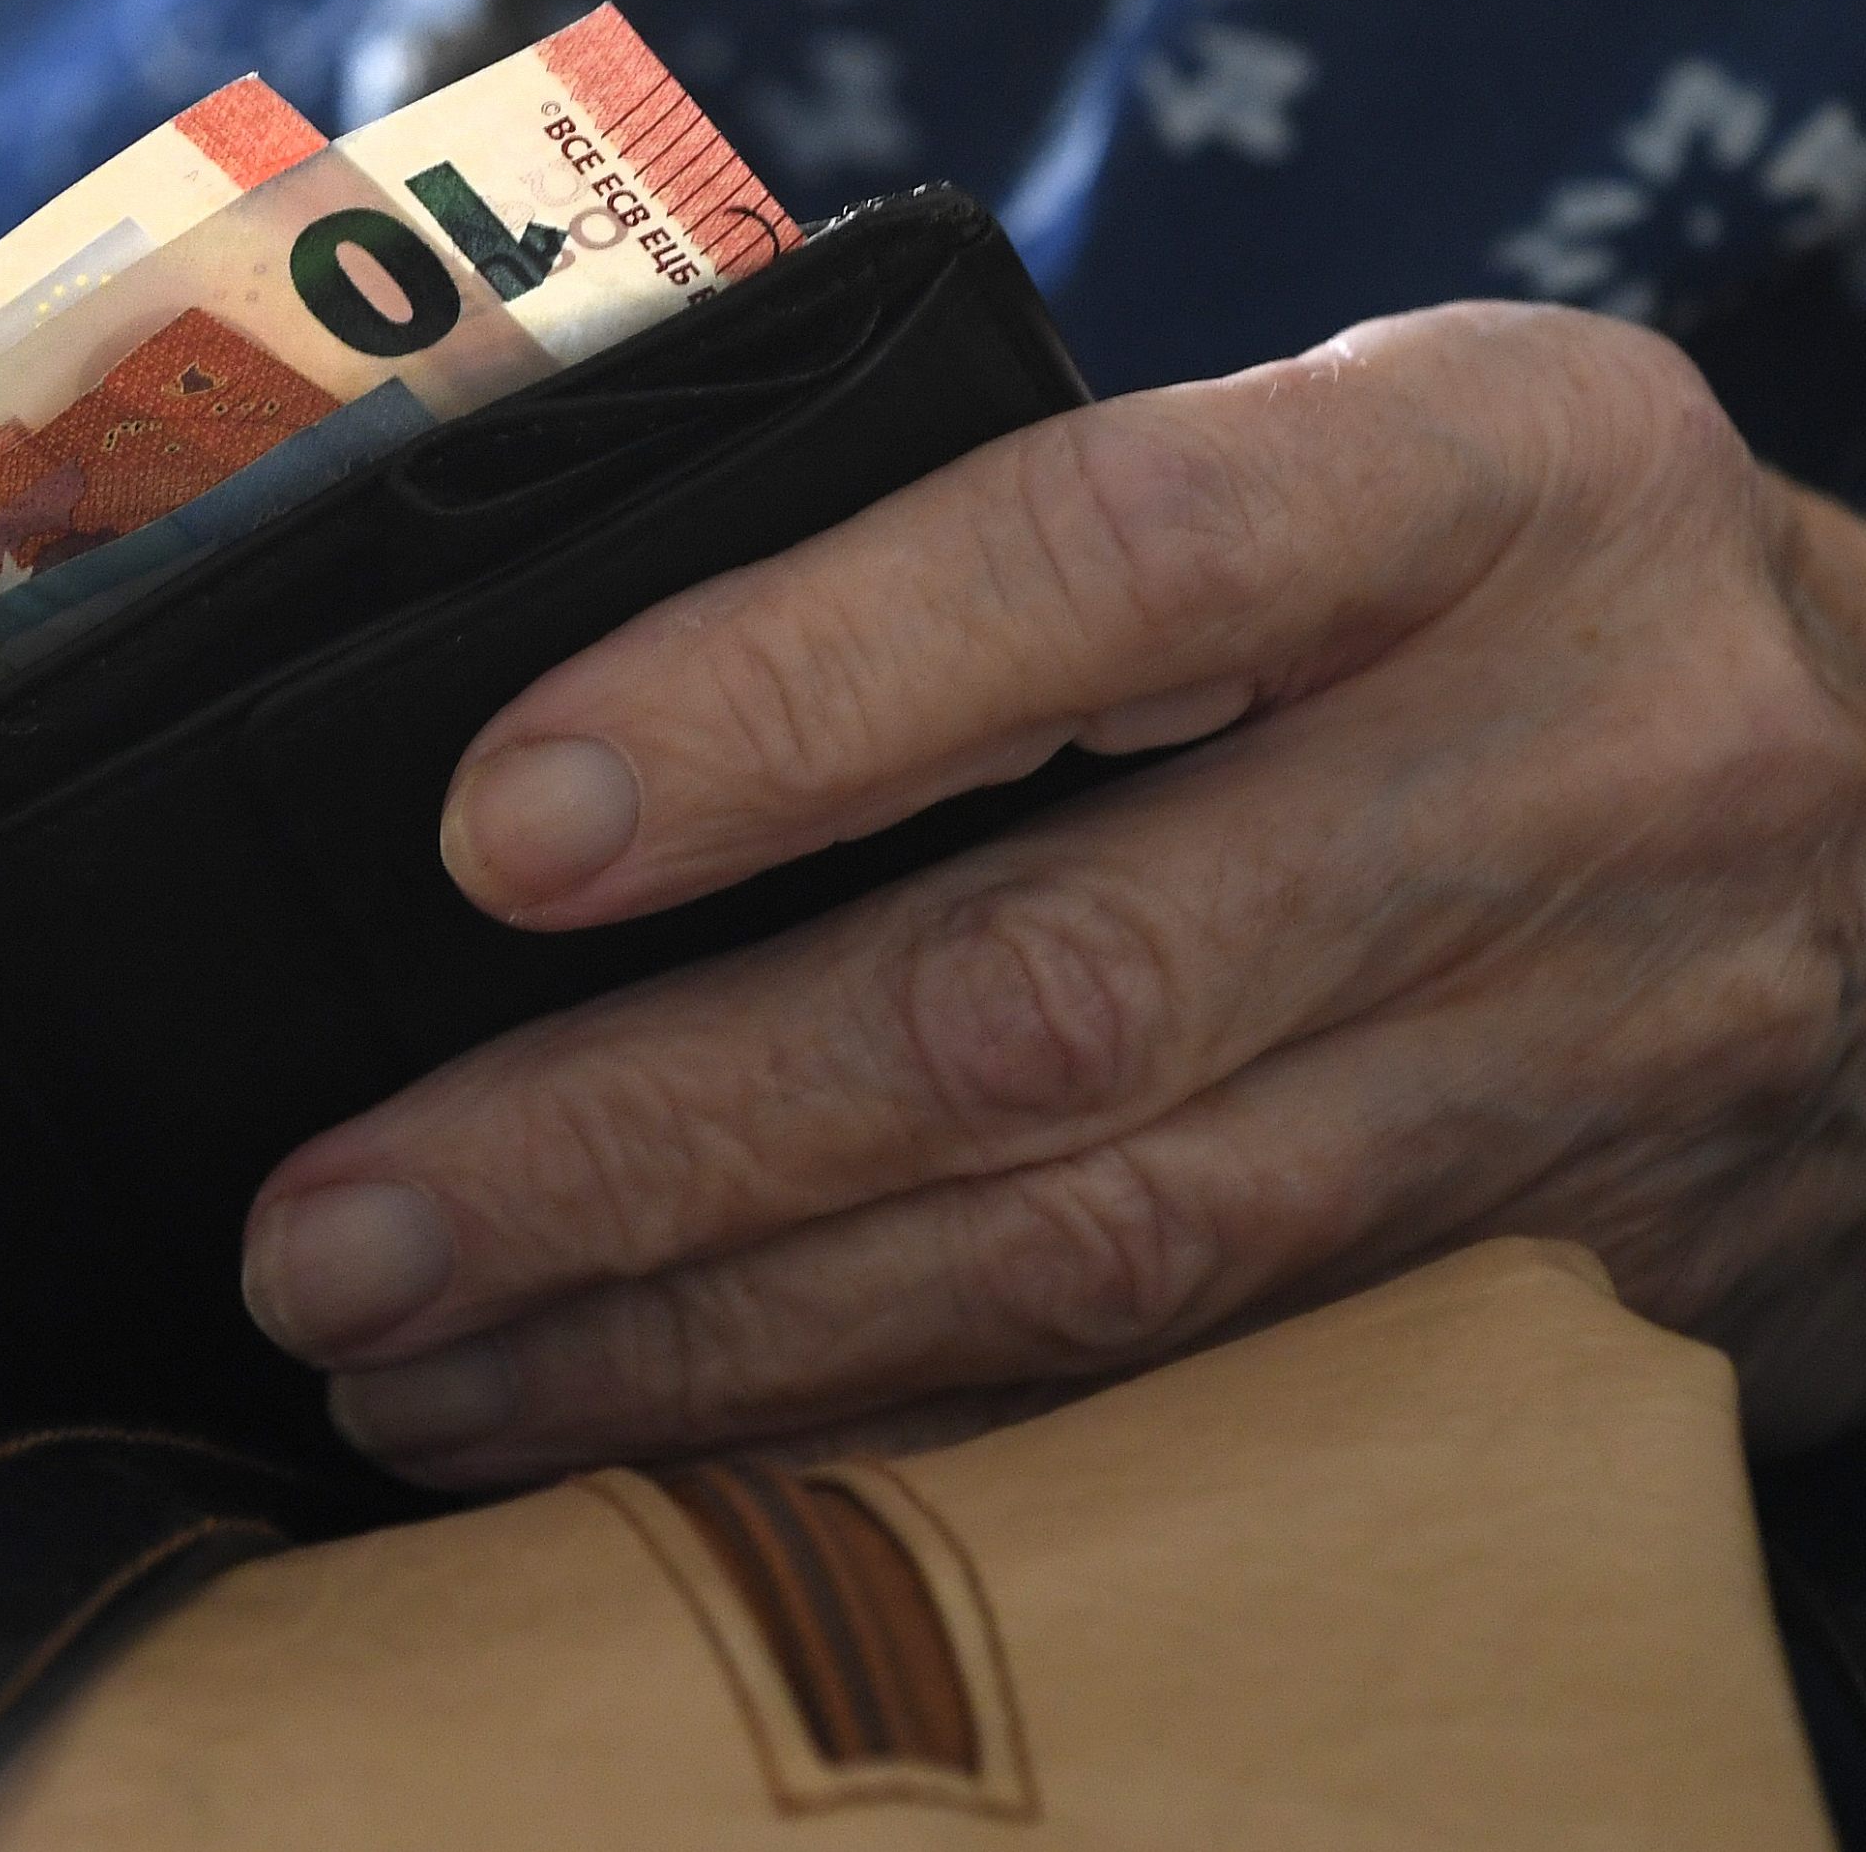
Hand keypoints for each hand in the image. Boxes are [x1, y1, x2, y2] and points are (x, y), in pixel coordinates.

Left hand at [241, 303, 1865, 1482]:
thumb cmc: (1519, 591)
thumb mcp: (1365, 447)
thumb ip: (1025, 521)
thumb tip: (544, 635)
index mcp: (1483, 482)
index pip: (1108, 565)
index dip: (797, 695)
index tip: (500, 828)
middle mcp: (1550, 779)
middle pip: (1055, 991)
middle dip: (649, 1136)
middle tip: (337, 1225)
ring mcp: (1566, 1070)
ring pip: (1092, 1253)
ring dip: (705, 1338)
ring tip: (410, 1370)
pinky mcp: (1541, 1297)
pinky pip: (1167, 1398)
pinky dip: (877, 1438)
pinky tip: (645, 1455)